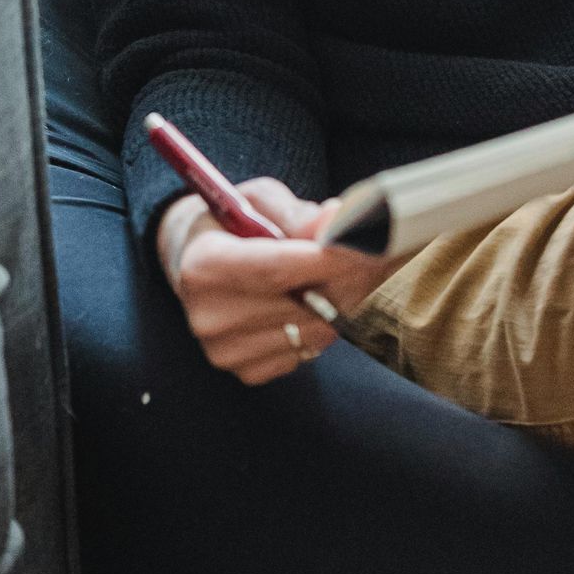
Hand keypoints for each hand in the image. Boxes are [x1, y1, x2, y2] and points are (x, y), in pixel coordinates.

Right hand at [156, 176, 388, 385]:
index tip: (369, 245)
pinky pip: (308, 350)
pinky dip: (323, 325)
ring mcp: (227, 351)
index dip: (330, 259)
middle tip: (381, 255)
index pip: (278, 269)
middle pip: (303, 303)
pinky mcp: (248, 372)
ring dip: (342, 302)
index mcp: (204, 266)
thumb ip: (297, 213)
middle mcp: (210, 316)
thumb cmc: (231, 224)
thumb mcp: (257, 201)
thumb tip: (337, 220)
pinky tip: (316, 301)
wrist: (192, 263)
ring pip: (314, 330)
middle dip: (350, 278)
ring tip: (350, 274)